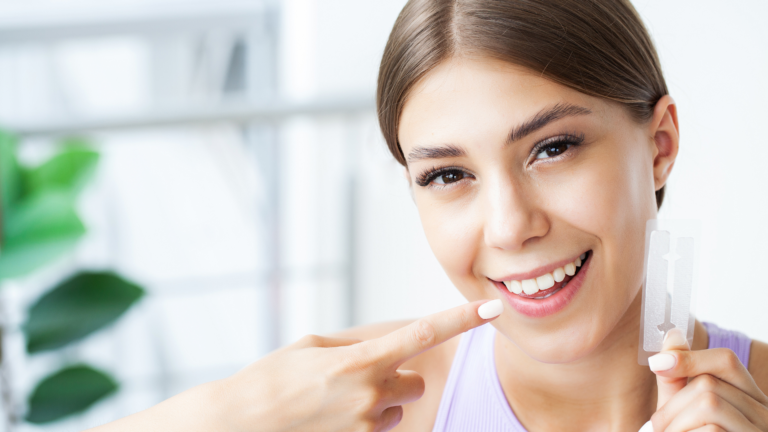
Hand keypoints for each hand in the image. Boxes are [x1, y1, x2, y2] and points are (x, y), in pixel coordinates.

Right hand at [215, 299, 502, 431]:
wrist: (240, 424)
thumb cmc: (272, 380)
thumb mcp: (312, 347)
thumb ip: (354, 345)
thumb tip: (380, 348)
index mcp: (360, 359)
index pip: (423, 334)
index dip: (460, 321)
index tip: (490, 310)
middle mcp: (370, 393)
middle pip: (414, 380)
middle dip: (398, 377)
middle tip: (362, 377)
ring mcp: (366, 426)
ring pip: (397, 407)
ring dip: (380, 402)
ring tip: (337, 402)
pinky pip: (379, 429)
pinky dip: (366, 423)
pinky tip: (333, 419)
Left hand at [648, 328, 767, 430]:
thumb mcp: (682, 407)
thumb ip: (676, 376)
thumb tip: (673, 333)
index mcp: (749, 398)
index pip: (726, 360)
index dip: (689, 358)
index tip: (656, 364)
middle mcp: (763, 413)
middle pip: (708, 384)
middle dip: (672, 406)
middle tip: (658, 426)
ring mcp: (759, 431)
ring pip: (708, 405)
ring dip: (675, 423)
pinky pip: (712, 431)